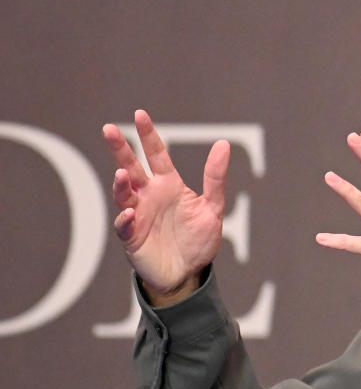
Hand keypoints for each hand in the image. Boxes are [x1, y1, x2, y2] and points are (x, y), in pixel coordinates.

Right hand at [102, 110, 229, 303]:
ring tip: (121, 174)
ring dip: (120, 184)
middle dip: (120, 149)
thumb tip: (223, 144)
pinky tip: (129, 214)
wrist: (189, 273)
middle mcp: (149, 196)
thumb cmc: (199, 240)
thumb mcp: (213, 207)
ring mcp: (138, 215)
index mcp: (168, 185)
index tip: (140, 114)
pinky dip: (125, 219)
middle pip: (131, 167)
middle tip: (109, 129)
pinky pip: (124, 226)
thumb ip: (215, 177)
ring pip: (123, 195)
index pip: (156, 155)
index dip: (148, 135)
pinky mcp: (132, 237)